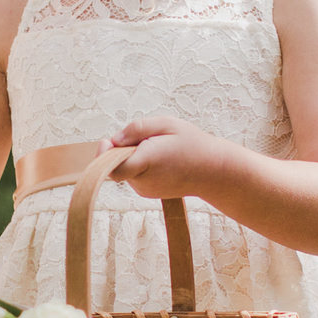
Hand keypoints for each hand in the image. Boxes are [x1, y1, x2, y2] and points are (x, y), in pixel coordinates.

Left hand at [105, 116, 235, 200]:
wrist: (213, 171)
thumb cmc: (192, 144)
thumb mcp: (166, 124)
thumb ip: (137, 129)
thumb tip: (114, 139)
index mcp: (147, 161)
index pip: (113, 168)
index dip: (103, 155)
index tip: (107, 141)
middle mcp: (143, 180)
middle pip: (118, 164)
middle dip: (124, 149)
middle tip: (147, 139)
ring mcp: (145, 189)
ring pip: (126, 169)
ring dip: (134, 157)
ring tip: (159, 149)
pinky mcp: (148, 192)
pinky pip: (134, 175)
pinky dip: (140, 166)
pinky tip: (160, 160)